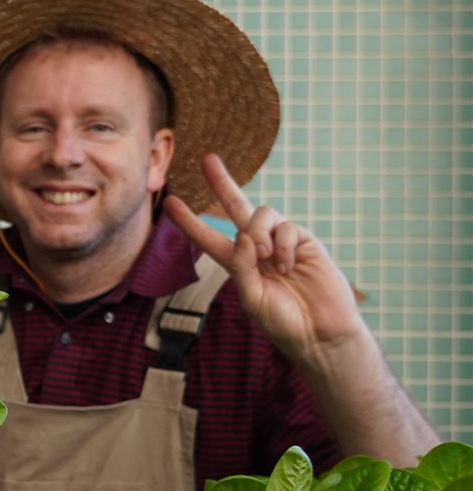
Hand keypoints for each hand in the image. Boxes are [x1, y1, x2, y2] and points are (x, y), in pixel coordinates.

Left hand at [164, 153, 367, 362]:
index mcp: (238, 264)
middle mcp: (258, 248)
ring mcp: (283, 242)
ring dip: (258, 233)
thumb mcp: (252, 298)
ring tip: (267, 259)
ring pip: (261, 214)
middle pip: (237, 207)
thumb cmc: (283, 321)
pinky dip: (283, 244)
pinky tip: (287, 265)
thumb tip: (242, 236)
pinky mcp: (306, 241)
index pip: (209, 238)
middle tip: (206, 159)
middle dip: (222, 182)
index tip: (170, 203)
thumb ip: (241, 267)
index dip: (190, 222)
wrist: (320, 332)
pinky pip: (288, 227)